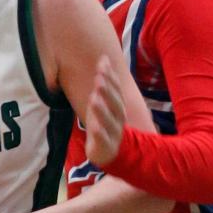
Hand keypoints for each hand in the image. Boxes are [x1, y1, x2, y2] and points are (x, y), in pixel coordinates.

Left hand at [85, 55, 125, 169]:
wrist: (111, 154)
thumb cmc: (105, 125)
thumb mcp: (105, 104)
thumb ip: (104, 85)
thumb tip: (103, 59)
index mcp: (118, 107)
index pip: (116, 90)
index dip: (110, 77)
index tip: (103, 63)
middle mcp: (118, 119)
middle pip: (115, 103)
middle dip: (108, 91)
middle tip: (99, 78)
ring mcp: (114, 133)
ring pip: (110, 121)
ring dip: (102, 110)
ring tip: (94, 99)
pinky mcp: (107, 147)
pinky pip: (104, 140)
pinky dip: (100, 133)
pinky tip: (94, 127)